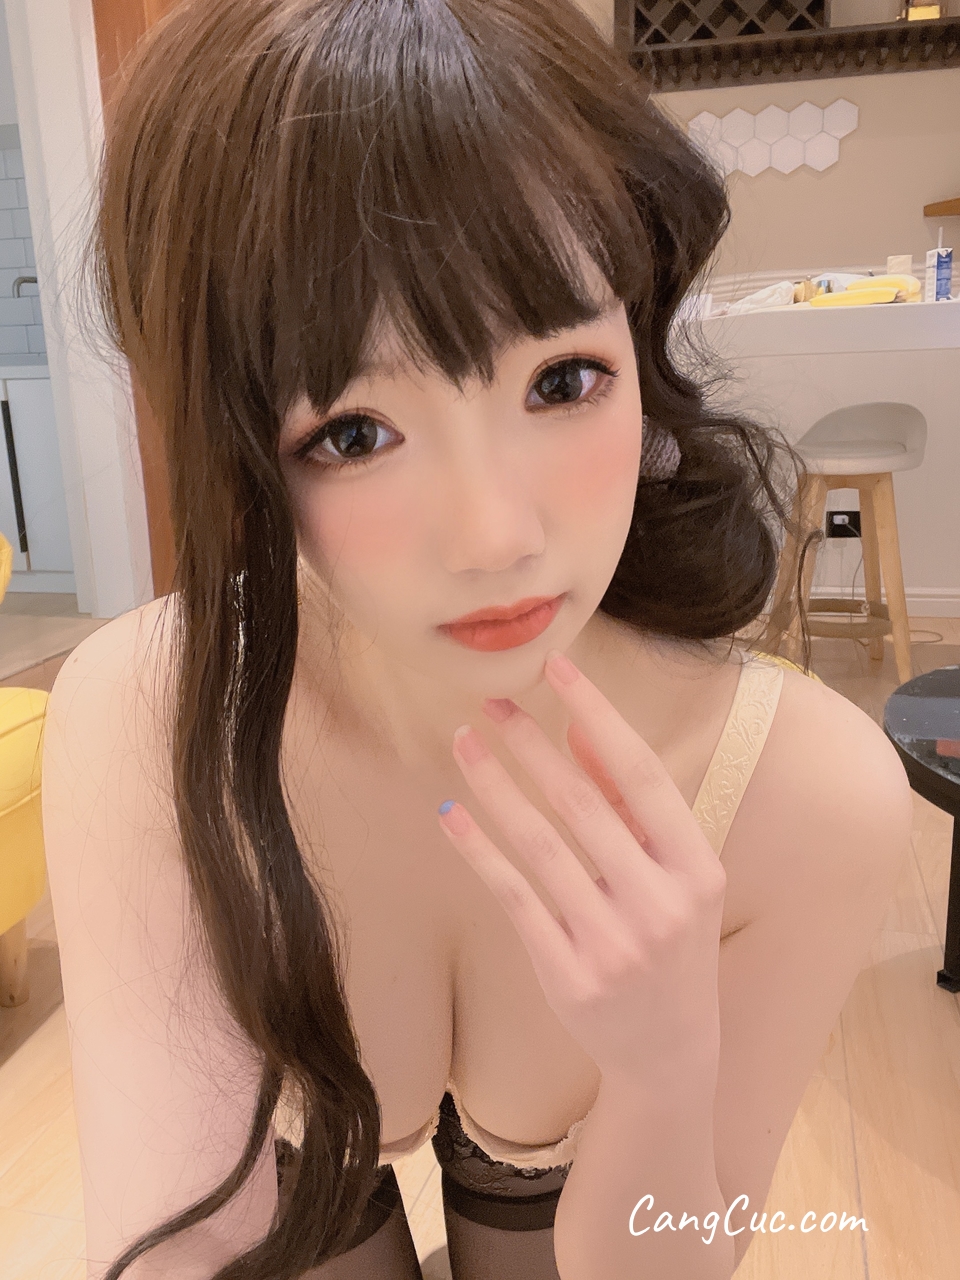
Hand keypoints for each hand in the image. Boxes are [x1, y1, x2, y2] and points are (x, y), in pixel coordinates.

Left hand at [436, 649, 726, 1086]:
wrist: (671, 1050)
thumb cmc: (672, 943)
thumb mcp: (674, 874)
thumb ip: (632, 805)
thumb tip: (585, 727)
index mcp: (698, 868)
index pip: (642, 774)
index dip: (599, 714)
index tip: (559, 667)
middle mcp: (660, 904)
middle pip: (582, 804)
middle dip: (531, 744)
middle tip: (491, 702)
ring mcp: (612, 943)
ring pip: (538, 845)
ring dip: (495, 785)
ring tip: (463, 743)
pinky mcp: (566, 973)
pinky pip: (512, 896)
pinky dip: (478, 849)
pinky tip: (450, 813)